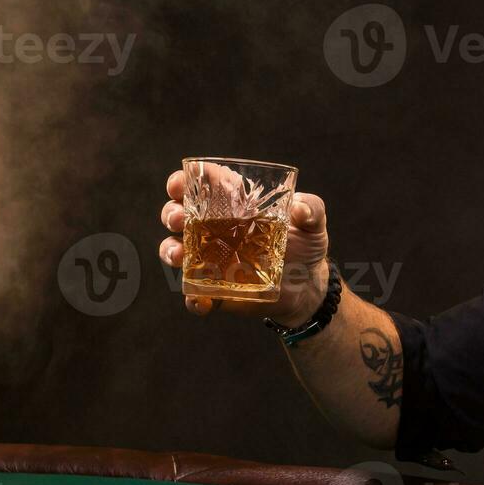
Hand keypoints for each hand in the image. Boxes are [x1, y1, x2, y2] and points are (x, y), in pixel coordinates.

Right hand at [159, 167, 330, 324]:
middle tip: (179, 219)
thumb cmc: (306, 246)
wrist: (307, 288)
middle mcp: (212, 230)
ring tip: (178, 256)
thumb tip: (299, 207)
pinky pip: (194, 296)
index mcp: (231, 207)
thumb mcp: (314, 225)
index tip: (178, 185)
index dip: (182, 182)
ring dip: (170, 251)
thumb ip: (312, 210)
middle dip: (170, 214)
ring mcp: (209, 260)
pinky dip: (193, 300)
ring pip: (176, 252)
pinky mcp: (214, 290)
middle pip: (177, 215)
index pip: (199, 187)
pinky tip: (201, 301)